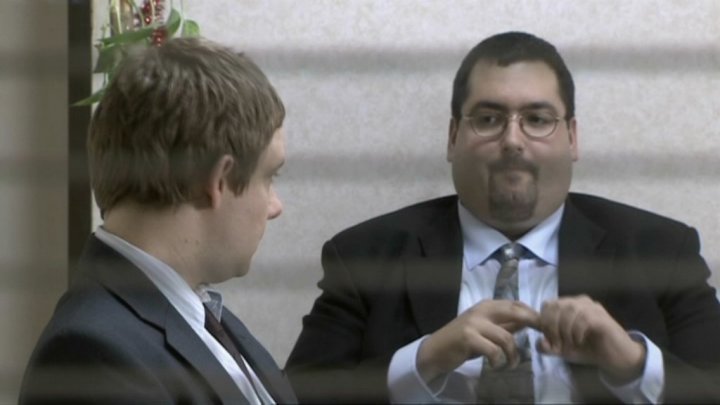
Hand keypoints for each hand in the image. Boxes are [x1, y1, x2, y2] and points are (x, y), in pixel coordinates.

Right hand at [417, 300, 538, 382]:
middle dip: (533, 324)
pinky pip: (494, 351)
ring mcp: (474, 322)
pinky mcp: (468, 337)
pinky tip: (496, 365)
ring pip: (506, 338)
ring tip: (510, 364)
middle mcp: (482, 310)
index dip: (533, 314)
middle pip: (515, 312)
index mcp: (488, 305)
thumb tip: (528, 322)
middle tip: (544, 338)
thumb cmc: (463, 341)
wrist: (436, 351)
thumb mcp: (486, 330)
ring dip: (513, 355)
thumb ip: (505, 325)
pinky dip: (499, 361)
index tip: (546, 328)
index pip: (516, 304)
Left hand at [536, 295, 645, 382]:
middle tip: (557, 343)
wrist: (616, 358)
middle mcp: (580, 302)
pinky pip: (583, 318)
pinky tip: (579, 341)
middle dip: (551, 326)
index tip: (548, 340)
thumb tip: (539, 343)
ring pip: (569, 310)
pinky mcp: (602, 317)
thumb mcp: (564, 350)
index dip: (544, 322)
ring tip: (569, 343)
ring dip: (564, 330)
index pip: (548, 304)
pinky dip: (576, 331)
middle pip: (556, 305)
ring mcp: (592, 308)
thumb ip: (549, 347)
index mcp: (569, 306)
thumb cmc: (589, 350)